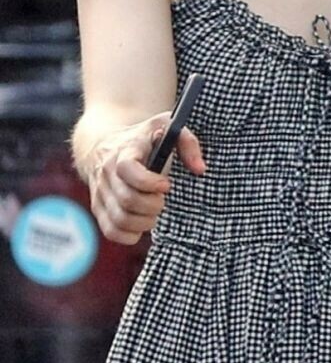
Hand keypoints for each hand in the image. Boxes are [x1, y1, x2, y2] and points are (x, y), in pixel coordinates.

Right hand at [83, 115, 205, 244]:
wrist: (104, 145)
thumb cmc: (144, 138)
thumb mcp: (167, 126)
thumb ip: (188, 143)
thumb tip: (200, 169)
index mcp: (124, 151)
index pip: (128, 169)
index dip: (150, 182)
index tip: (166, 184)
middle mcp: (107, 172)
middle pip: (127, 200)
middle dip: (153, 205)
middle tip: (162, 200)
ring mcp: (100, 192)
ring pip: (120, 219)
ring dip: (144, 222)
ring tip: (154, 211)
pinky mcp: (98, 208)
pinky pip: (110, 231)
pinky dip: (130, 235)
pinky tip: (142, 223)